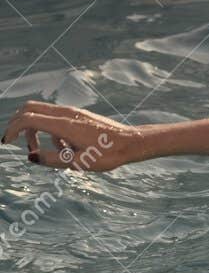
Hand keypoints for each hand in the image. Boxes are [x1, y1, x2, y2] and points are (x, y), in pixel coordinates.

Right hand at [2, 101, 148, 170]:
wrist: (132, 143)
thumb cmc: (109, 154)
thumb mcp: (80, 163)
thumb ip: (53, 160)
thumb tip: (31, 156)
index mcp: (64, 124)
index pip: (27, 118)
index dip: (13, 129)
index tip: (7, 142)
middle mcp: (66, 113)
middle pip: (29, 109)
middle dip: (20, 125)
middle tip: (24, 145)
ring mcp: (73, 112)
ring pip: (42, 114)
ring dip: (40, 132)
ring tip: (57, 153)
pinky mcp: (78, 115)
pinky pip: (56, 119)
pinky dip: (53, 132)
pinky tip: (69, 149)